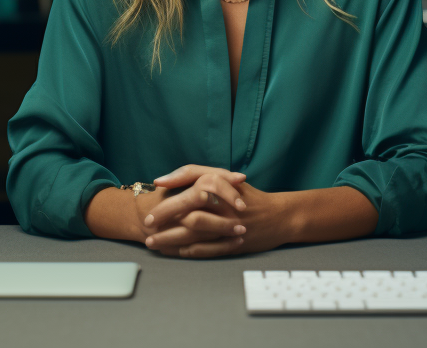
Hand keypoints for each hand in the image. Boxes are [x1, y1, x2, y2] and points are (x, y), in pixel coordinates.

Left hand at [142, 165, 295, 258]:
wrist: (278, 216)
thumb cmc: (247, 195)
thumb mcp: (223, 177)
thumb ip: (193, 173)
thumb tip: (162, 181)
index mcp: (220, 189)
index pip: (189, 193)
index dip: (167, 203)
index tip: (151, 210)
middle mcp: (225, 209)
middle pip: (190, 216)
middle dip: (166, 223)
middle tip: (148, 228)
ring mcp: (228, 229)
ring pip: (196, 236)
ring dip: (171, 240)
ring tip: (153, 243)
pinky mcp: (232, 245)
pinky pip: (206, 250)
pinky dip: (187, 252)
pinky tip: (174, 252)